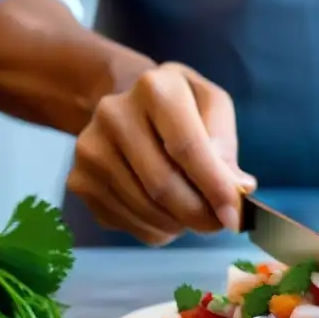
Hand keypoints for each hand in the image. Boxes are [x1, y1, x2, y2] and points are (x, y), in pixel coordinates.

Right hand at [67, 62, 255, 244]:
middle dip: (199, 214)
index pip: (186, 148)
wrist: (126, 103)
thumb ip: (226, 145)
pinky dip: (157, 229)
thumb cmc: (181, 107)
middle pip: (163, 185)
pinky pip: (128, 223)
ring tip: (194, 213)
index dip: (214, 187)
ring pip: (146, 210)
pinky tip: (167, 213)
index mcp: (154, 88)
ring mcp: (90, 150)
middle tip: (219, 223)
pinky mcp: (79, 181)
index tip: (234, 216)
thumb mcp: (212, 106)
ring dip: (180, 224)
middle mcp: (114, 115)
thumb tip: (238, 188)